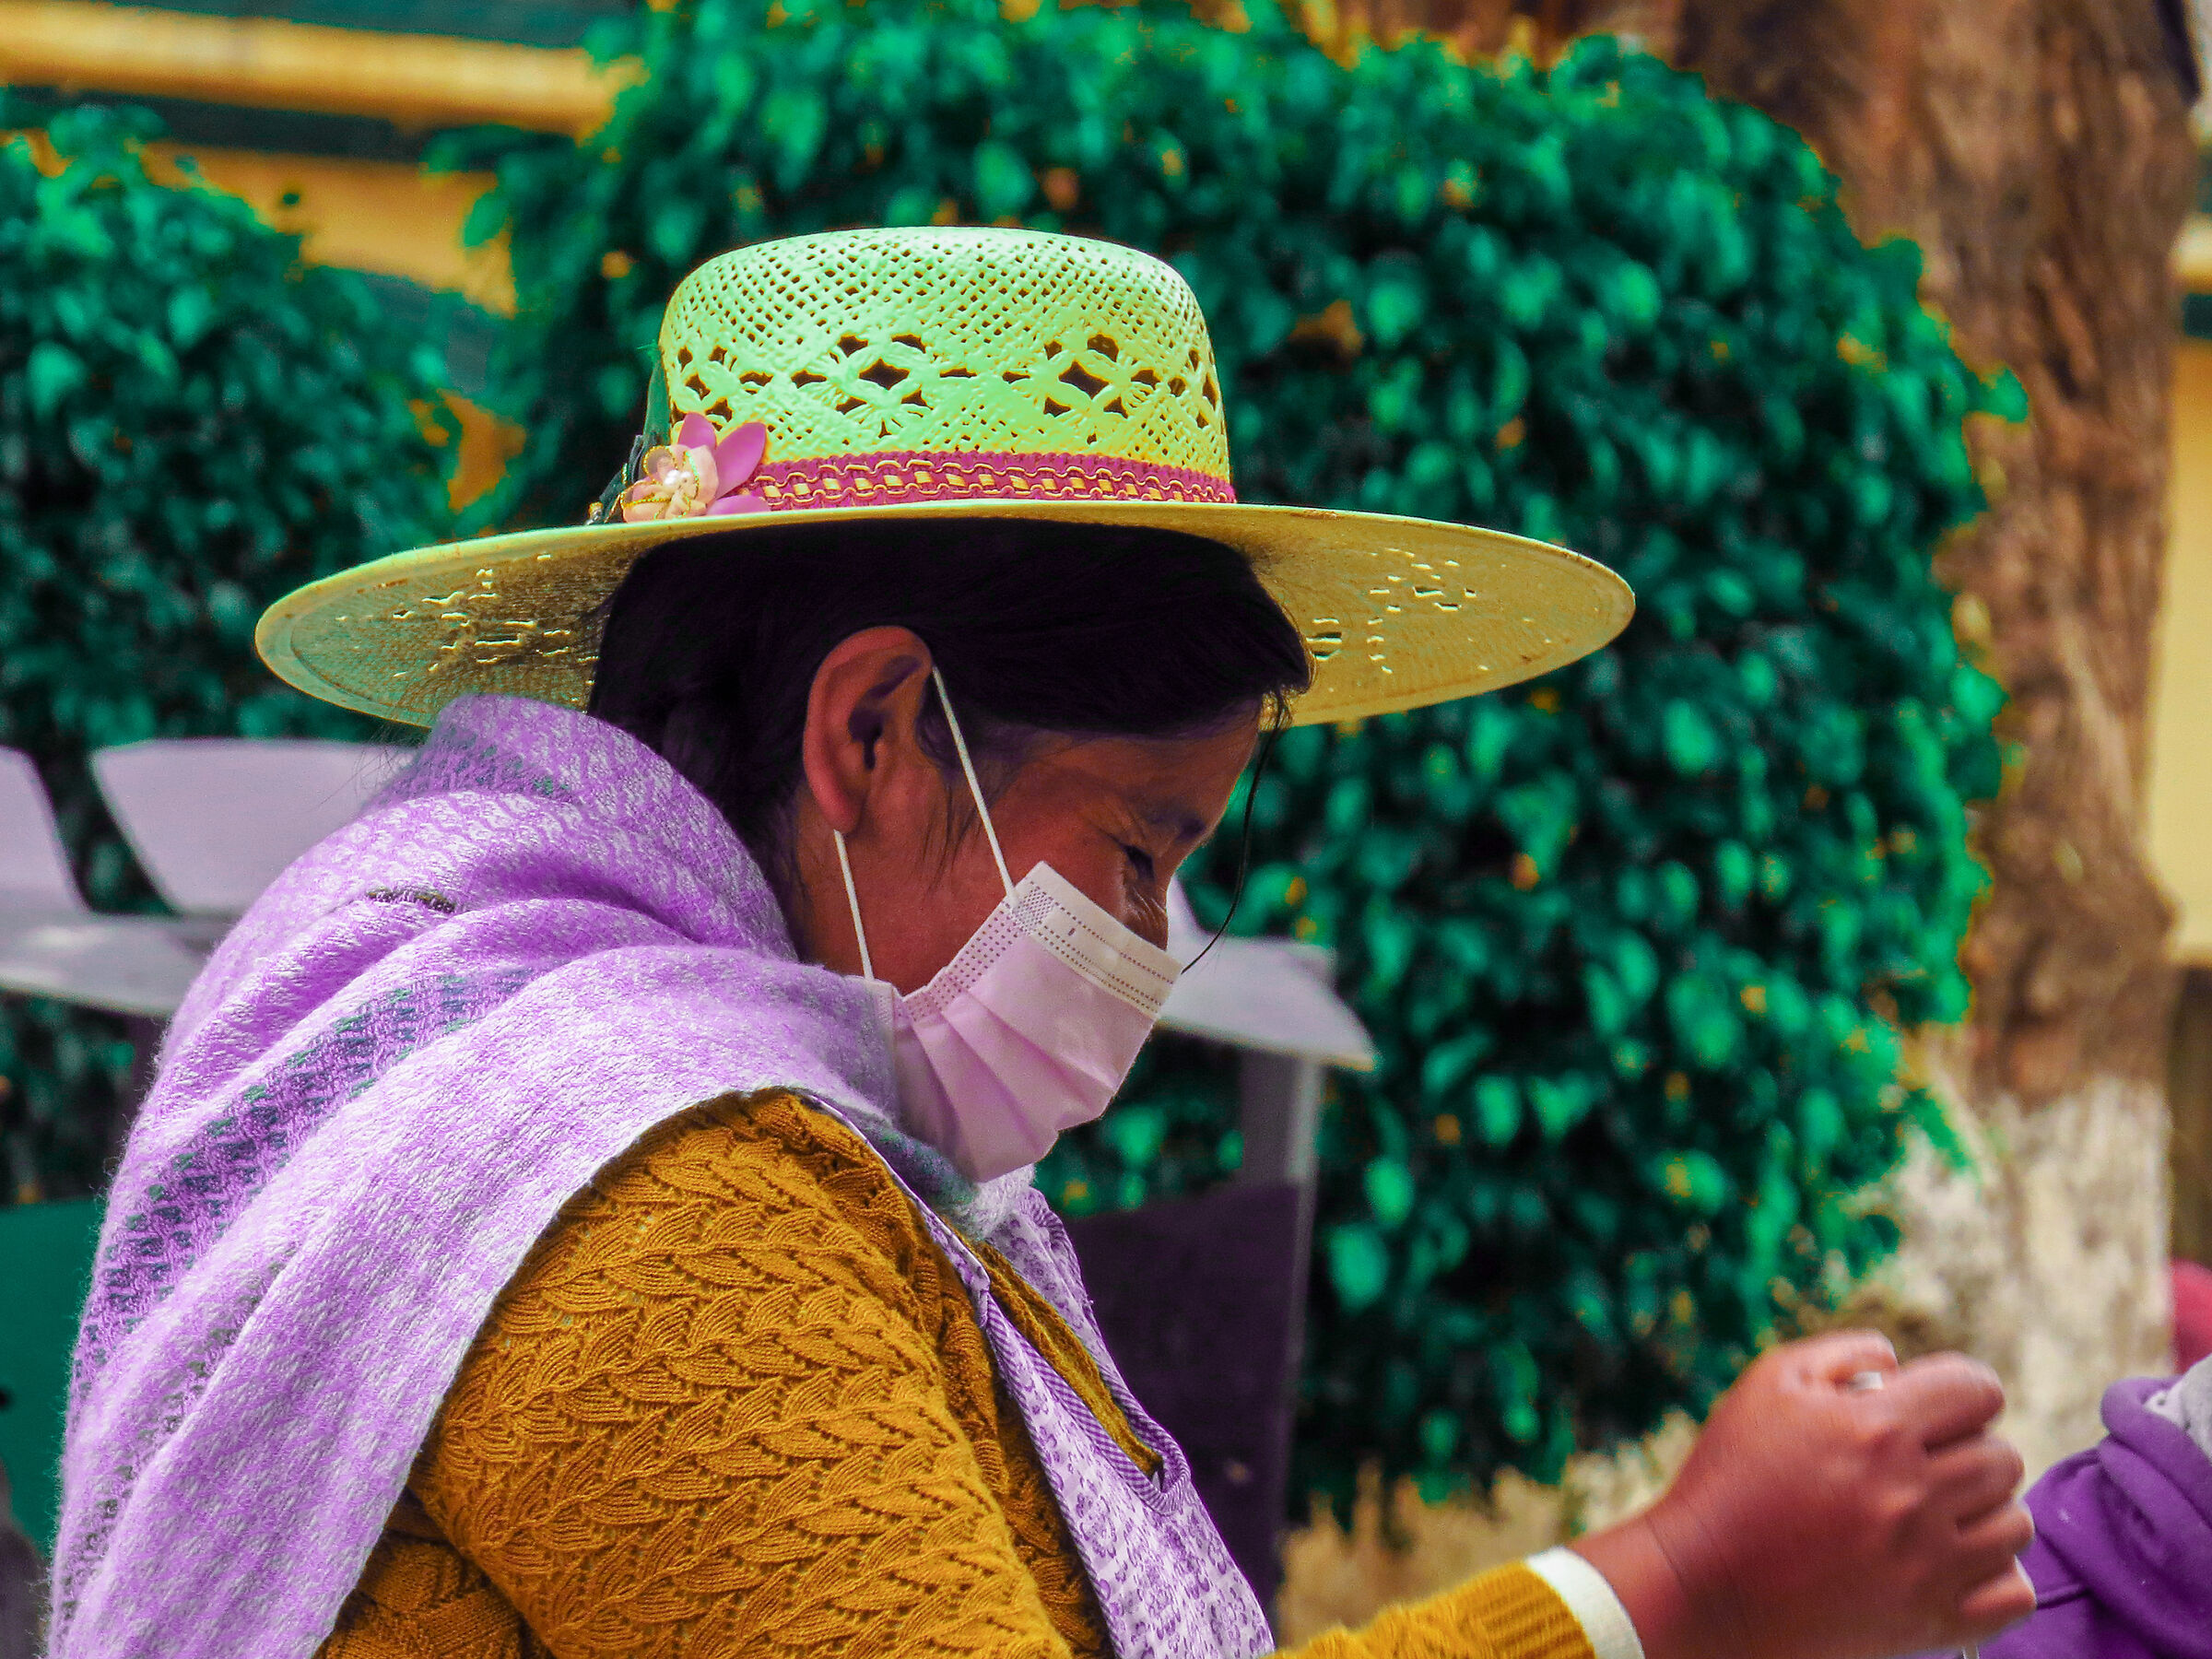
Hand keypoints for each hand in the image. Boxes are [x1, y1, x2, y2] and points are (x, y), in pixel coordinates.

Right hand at [1572, 1331, 2034, 1658]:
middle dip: (1968, 1448)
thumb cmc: (1730, 1475)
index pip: (1977, 1389)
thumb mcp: (1768, 1384)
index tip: (1935, 1408)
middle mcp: (1911, 1495)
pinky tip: (1955, 1563)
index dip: (1961, 1390)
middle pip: (2002, 1457)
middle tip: (1921, 1463)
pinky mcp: (1929, 1624)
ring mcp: (1925, 1565)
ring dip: (1985, 1511)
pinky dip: (1997, 1576)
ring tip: (1937, 1513)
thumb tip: (1899, 1362)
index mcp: (1876, 1428)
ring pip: (2015, 1523)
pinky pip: (2014, 1594)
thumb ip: (1843, 1354)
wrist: (1702, 1585)